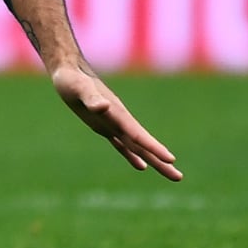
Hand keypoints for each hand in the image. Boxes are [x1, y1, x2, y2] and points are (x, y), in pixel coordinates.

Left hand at [51, 63, 181, 180]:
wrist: (68, 70)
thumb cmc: (71, 79)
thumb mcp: (78, 88)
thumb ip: (91, 98)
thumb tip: (104, 107)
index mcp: (117, 113)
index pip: (137, 134)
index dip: (153, 147)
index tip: (170, 159)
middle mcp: (119, 120)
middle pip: (143, 144)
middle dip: (160, 160)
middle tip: (179, 177)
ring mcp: (113, 123)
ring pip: (136, 147)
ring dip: (153, 160)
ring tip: (172, 175)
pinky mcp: (103, 126)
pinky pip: (121, 144)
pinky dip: (131, 155)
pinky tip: (141, 166)